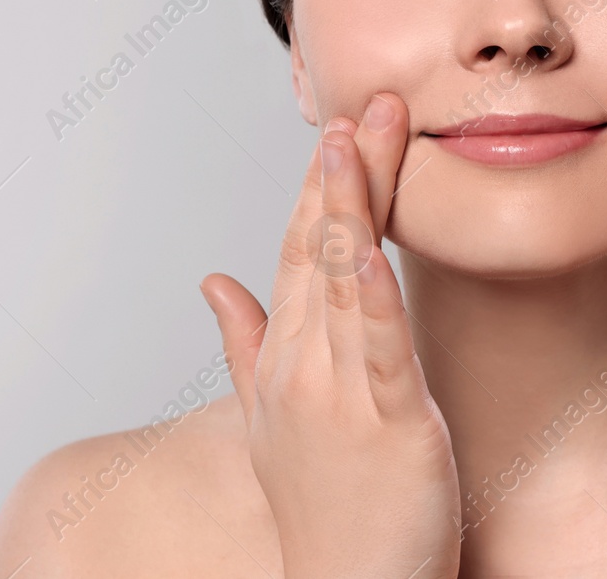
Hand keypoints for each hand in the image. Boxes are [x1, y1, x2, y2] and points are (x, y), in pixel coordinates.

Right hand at [200, 93, 461, 578]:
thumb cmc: (321, 505)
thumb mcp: (271, 414)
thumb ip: (244, 342)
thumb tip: (213, 280)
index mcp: (285, 358)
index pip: (297, 253)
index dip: (317, 188)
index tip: (339, 127)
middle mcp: (305, 366)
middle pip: (320, 250)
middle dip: (344, 173)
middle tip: (367, 102)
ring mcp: (342, 395)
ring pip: (345, 282)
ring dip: (354, 206)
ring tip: (363, 140)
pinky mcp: (393, 425)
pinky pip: (382, 351)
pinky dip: (375, 298)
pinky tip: (373, 250)